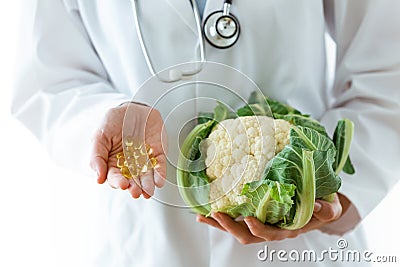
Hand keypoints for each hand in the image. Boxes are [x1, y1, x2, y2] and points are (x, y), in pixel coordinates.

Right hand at [90, 103, 166, 198]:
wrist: (132, 107)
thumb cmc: (114, 121)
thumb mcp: (100, 136)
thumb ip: (97, 156)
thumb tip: (98, 178)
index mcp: (113, 163)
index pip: (115, 177)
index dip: (118, 182)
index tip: (122, 184)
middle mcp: (129, 165)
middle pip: (132, 180)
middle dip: (134, 188)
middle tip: (136, 192)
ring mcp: (144, 160)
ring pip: (146, 177)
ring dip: (147, 185)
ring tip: (148, 191)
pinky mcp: (158, 154)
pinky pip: (160, 166)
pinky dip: (160, 174)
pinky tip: (159, 181)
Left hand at [197, 193, 342, 244]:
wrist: (317, 205)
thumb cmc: (323, 207)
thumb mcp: (331, 208)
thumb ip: (327, 210)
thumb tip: (318, 205)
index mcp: (288, 230)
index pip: (271, 234)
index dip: (259, 229)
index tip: (248, 219)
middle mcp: (272, 229)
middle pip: (247, 235)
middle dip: (230, 227)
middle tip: (215, 215)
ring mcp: (262, 223)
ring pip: (237, 229)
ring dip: (220, 223)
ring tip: (203, 216)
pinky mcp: (256, 215)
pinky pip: (236, 219)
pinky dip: (223, 216)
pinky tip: (209, 211)